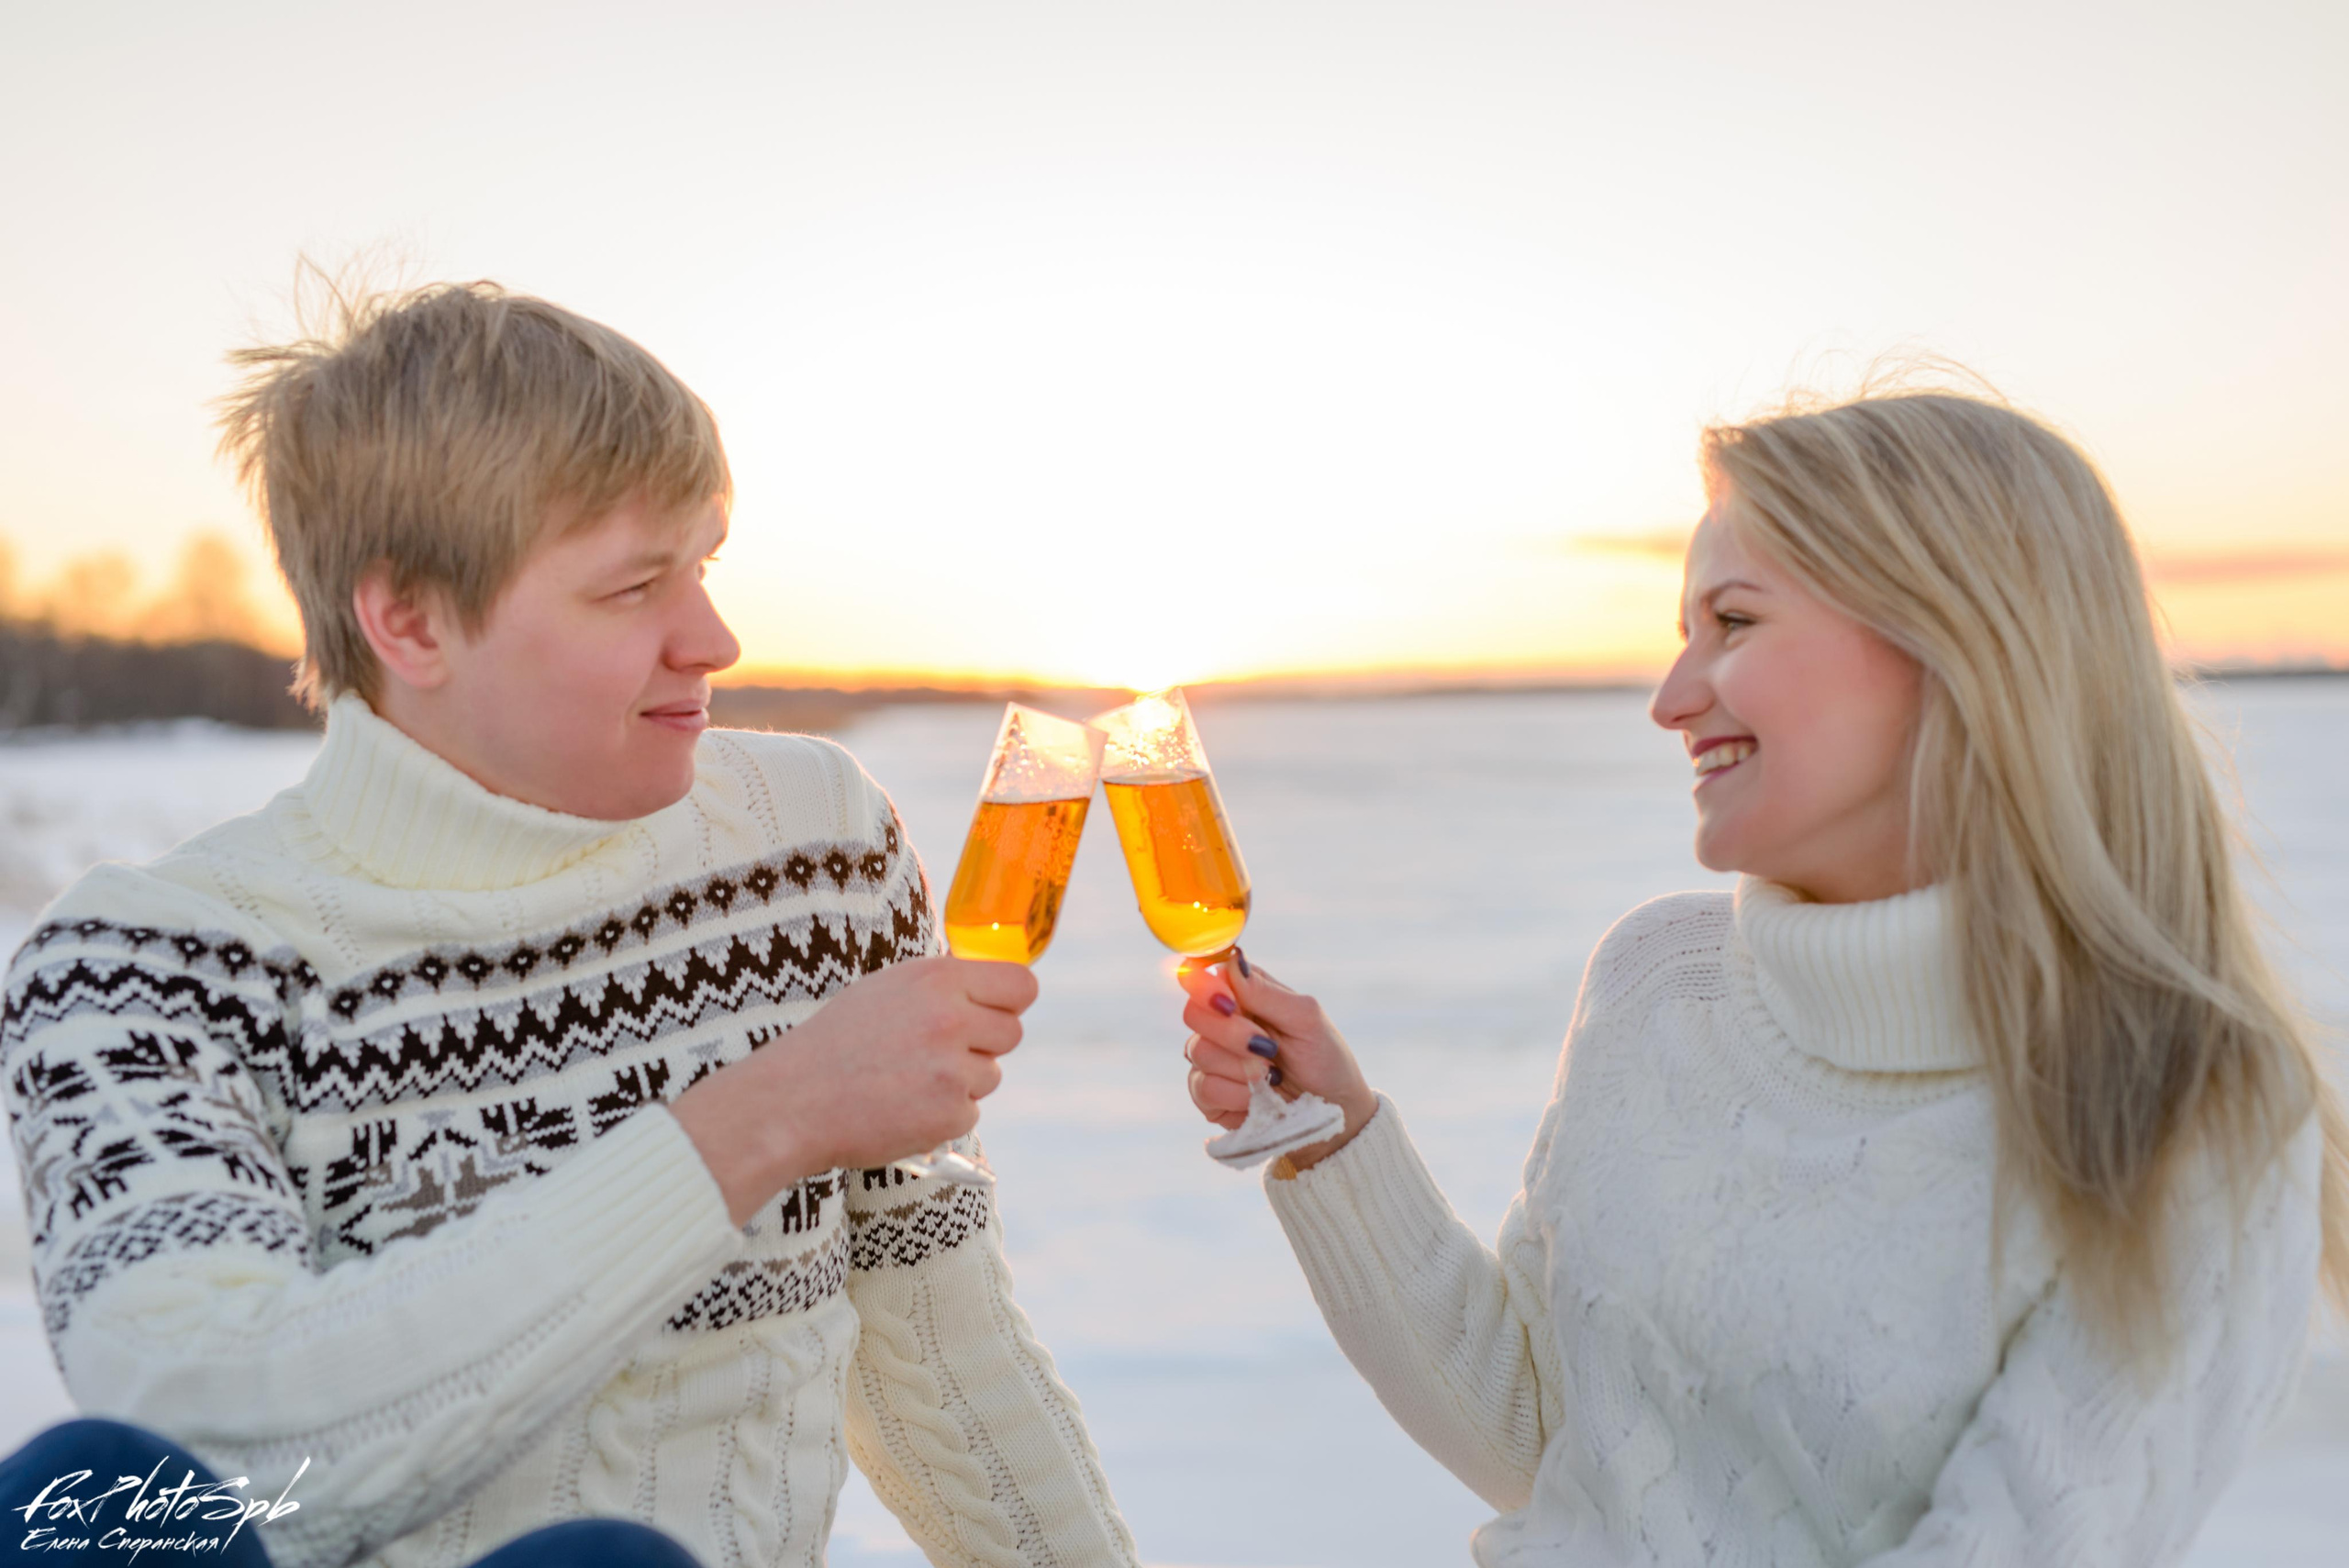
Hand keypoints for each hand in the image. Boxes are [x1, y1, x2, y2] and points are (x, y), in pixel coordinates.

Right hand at [673, 955, 1036, 1222]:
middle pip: (1012, 1033)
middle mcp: (952, 1020)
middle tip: (939, 1054)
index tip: (996, 1012)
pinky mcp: (949, 1115)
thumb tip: (987, 989)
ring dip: (961, 1082)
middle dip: (984, 1045)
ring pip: (991, 1075)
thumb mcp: (886, 989)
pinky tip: (903, 1108)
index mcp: (938, 979)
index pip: (1022, 985)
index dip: (1010, 1002)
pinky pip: (970, 1113)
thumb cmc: (835, 1043)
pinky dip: (943, 1116)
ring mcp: (953, 1070)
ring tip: (908, 1081)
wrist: (792, 1101)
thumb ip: (940, 986)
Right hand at [1176, 949, 1376, 1171]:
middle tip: (1267, 1048)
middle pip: (1193, 1013)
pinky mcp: (1209, 1095)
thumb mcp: (1307, 1018)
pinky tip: (1258, 1098)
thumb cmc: (1325, 1059)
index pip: (1202, 974)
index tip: (1230, 1003)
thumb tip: (1231, 960)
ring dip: (1241, 1068)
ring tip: (1272, 1076)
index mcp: (1243, 994)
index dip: (1205, 986)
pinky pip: (1203, 1088)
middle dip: (1232, 1033)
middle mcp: (1222, 1022)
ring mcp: (1212, 1059)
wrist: (1333, 1114)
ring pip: (1197, 1052)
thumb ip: (1266, 992)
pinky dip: (1235, 1094)